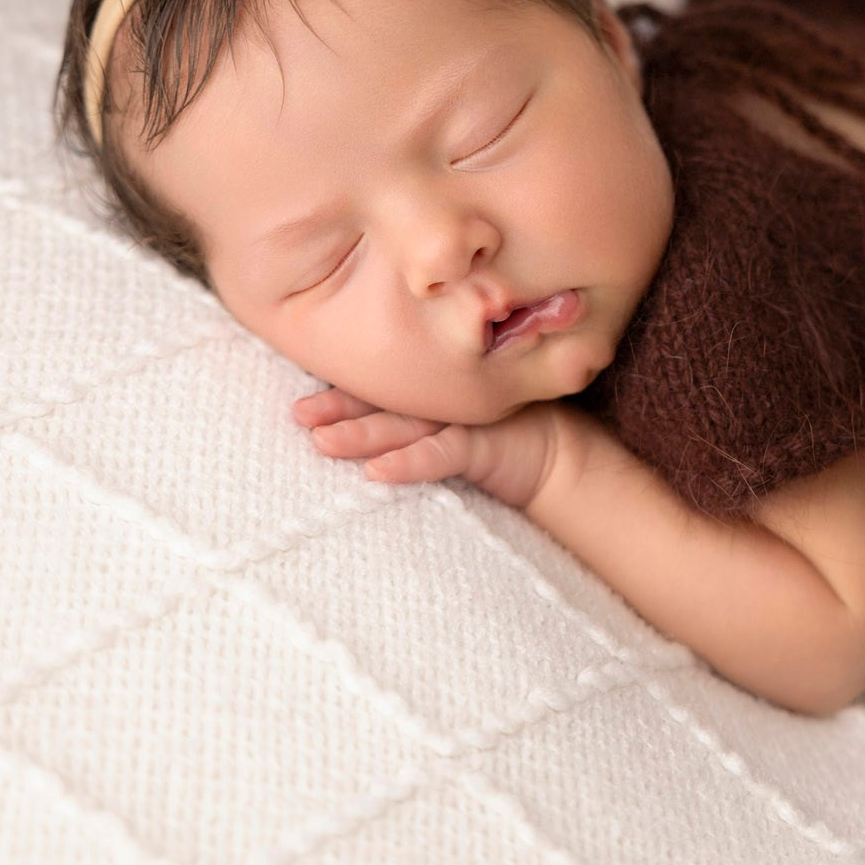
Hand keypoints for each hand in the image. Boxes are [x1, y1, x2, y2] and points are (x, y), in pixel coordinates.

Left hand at [292, 387, 580, 509]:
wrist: (565, 459)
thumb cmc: (512, 439)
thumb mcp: (462, 427)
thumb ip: (425, 421)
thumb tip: (371, 432)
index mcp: (436, 396)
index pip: (382, 390)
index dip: (343, 394)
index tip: (302, 401)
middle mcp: (445, 403)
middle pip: (384, 404)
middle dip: (338, 409)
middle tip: (298, 414)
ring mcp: (465, 421)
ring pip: (403, 427)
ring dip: (361, 435)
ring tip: (322, 442)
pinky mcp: (484, 445)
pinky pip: (441, 455)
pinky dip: (409, 464)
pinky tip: (377, 474)